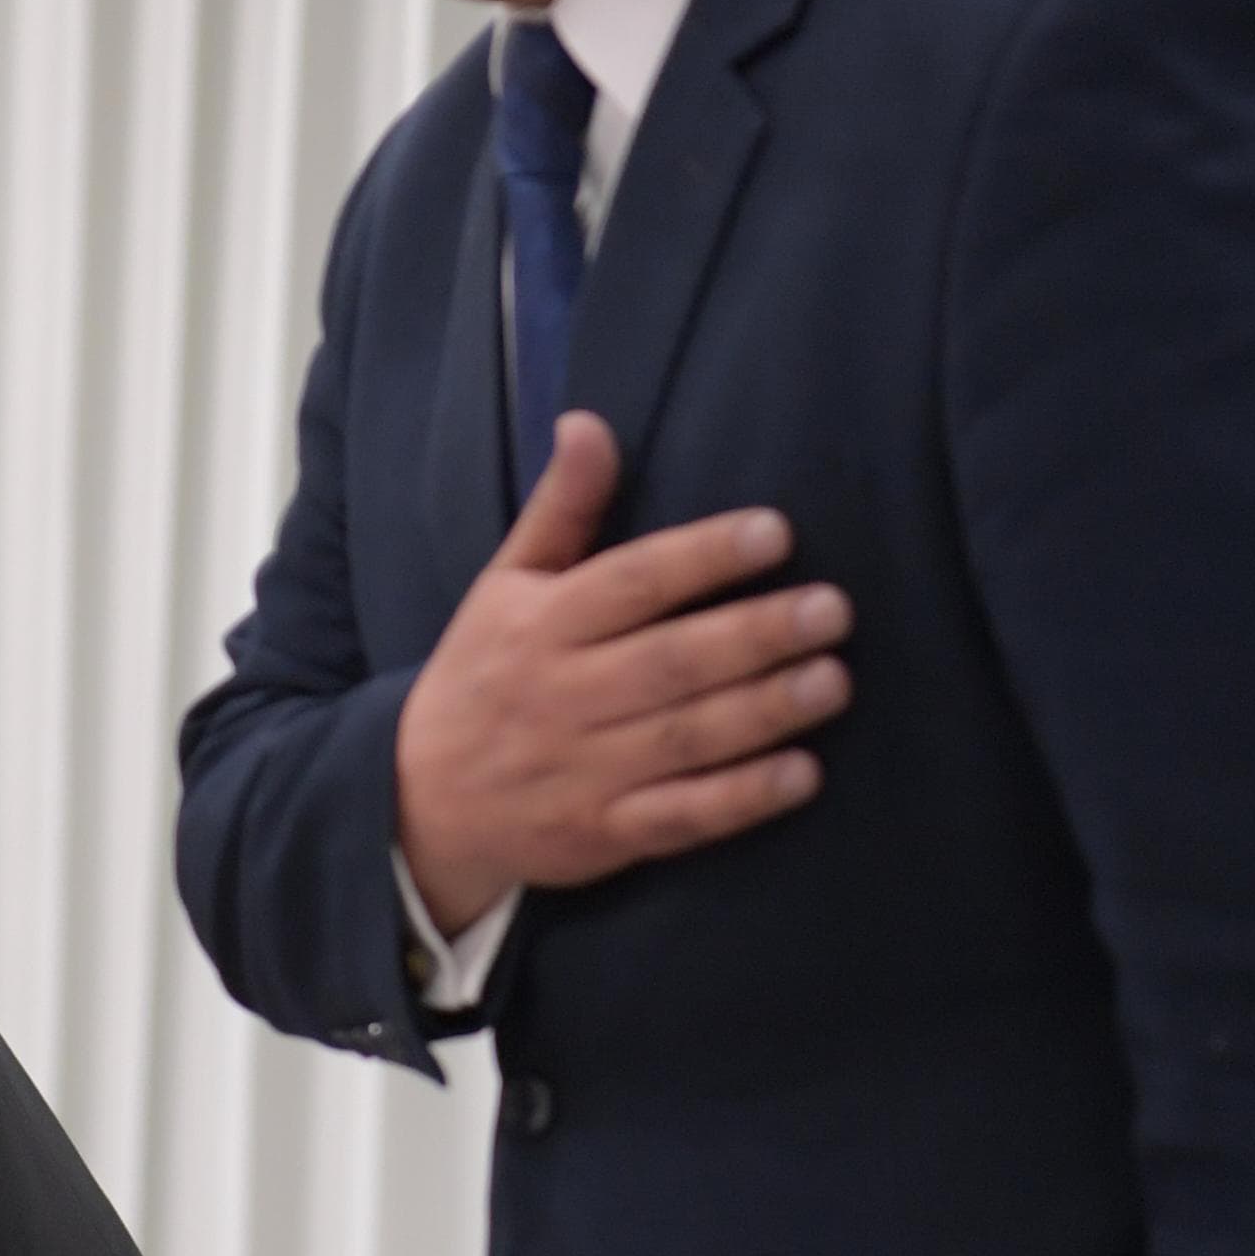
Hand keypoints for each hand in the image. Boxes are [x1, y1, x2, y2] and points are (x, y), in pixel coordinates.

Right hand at [393, 415, 850, 934]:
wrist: (422, 802)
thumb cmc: (484, 673)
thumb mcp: (506, 583)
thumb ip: (561, 508)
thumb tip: (588, 422)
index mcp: (540, 623)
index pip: (631, 582)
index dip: (704, 555)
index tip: (776, 531)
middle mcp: (560, 693)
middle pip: (670, 660)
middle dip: (755, 634)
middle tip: (832, 610)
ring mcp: (581, 769)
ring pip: (683, 736)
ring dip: (763, 710)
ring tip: (832, 680)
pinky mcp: (602, 833)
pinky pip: (680, 817)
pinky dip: (740, 798)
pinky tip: (801, 774)